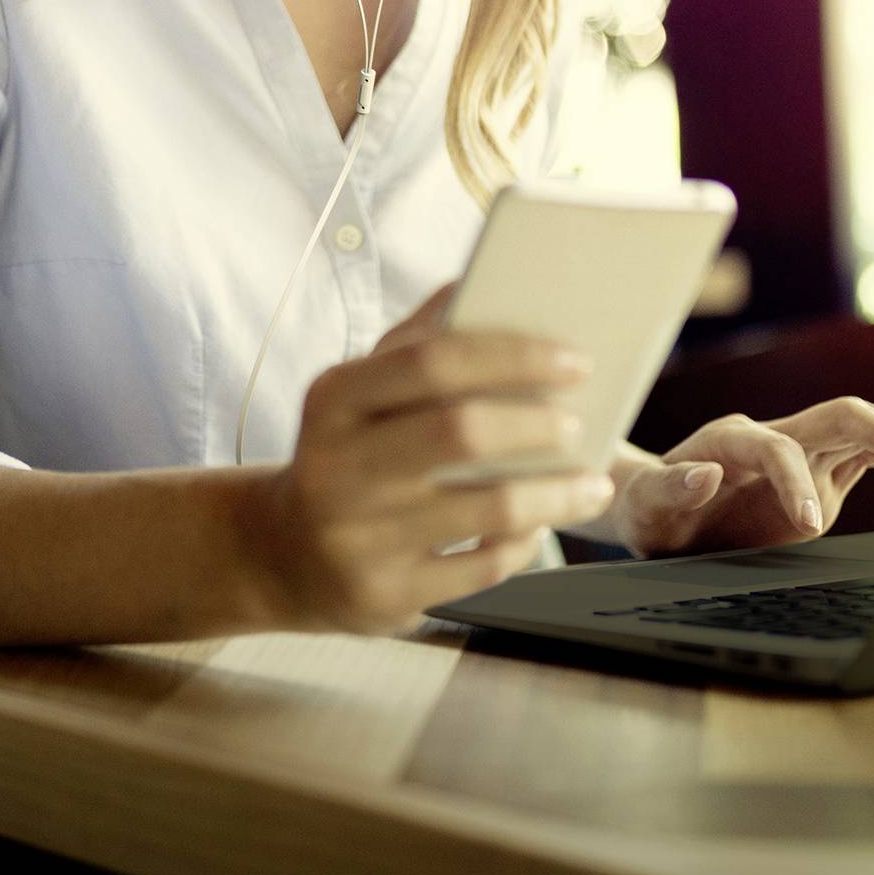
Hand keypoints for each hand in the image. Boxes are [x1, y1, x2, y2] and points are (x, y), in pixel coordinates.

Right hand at [246, 282, 610, 633]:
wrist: (283, 553)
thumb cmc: (346, 454)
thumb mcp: (359, 393)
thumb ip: (415, 341)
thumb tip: (477, 280)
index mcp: (333, 399)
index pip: (432, 361)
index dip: (513, 356)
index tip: (575, 361)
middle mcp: (337, 467)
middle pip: (462, 432)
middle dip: (538, 425)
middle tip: (577, 424)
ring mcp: (358, 537)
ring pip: (487, 509)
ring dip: (556, 493)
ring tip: (590, 482)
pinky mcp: (384, 595)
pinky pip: (482, 569)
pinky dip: (522, 543)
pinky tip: (536, 526)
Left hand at [611, 400, 873, 558]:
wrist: (656, 507)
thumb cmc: (648, 509)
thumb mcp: (644, 507)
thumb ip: (671, 490)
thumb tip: (707, 476)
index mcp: (728, 440)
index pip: (776, 449)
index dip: (796, 482)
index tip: (811, 524)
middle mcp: (767, 437)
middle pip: (831, 416)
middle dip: (873, 429)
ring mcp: (795, 452)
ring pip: (851, 426)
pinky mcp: (813, 473)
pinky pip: (856, 452)